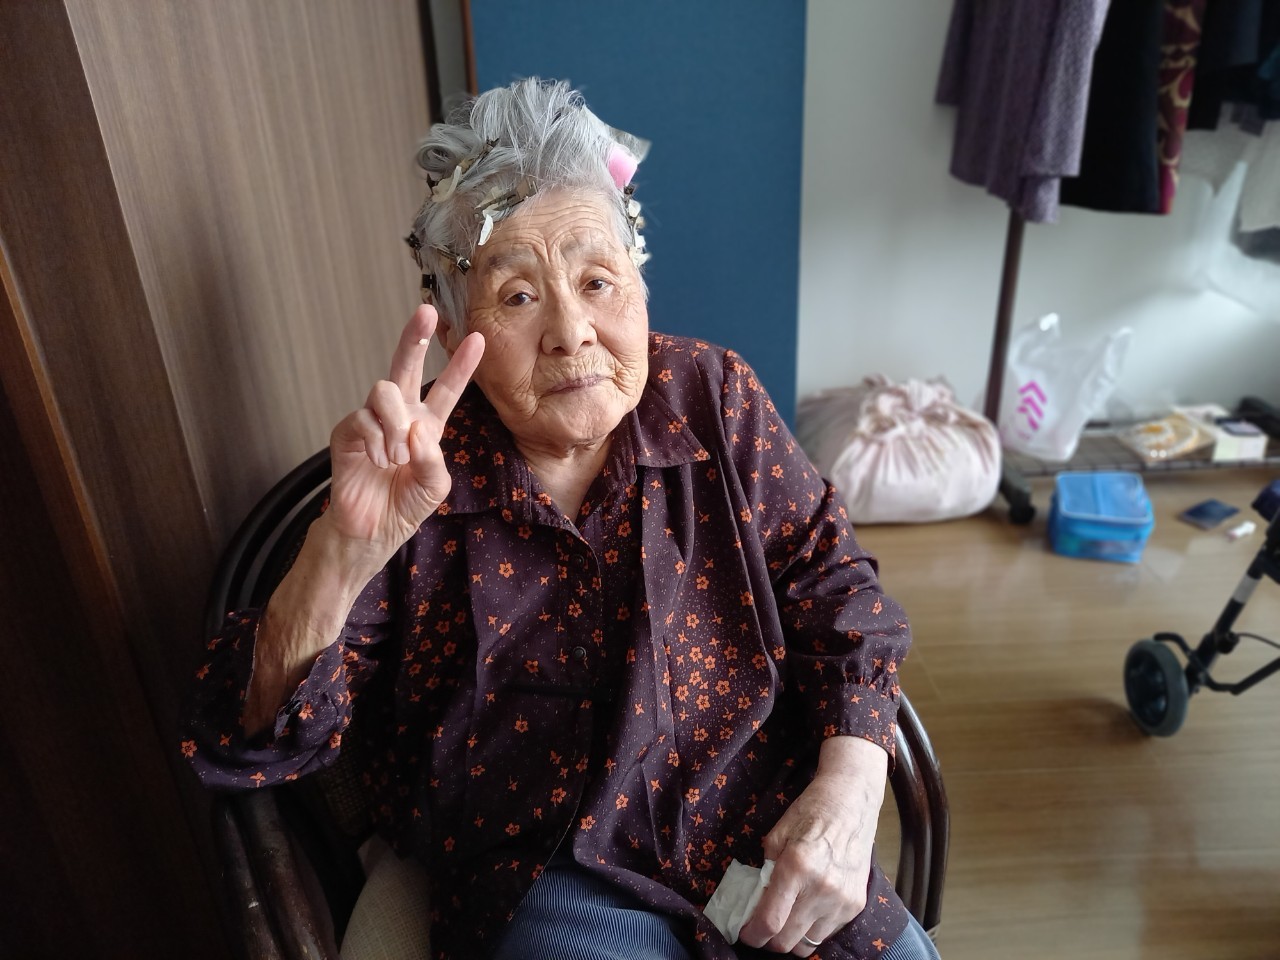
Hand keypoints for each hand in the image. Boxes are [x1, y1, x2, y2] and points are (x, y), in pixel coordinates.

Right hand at [324, 305, 483, 570]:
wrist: (371, 531)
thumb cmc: (404, 506)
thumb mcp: (434, 485)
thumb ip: (432, 458)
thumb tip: (416, 428)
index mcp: (427, 425)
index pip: (446, 389)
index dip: (461, 365)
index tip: (478, 339)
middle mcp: (399, 416)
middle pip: (406, 366)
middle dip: (415, 337)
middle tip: (426, 312)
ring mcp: (372, 421)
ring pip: (384, 391)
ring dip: (395, 424)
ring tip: (396, 458)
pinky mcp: (347, 432)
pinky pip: (363, 419)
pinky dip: (376, 441)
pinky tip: (379, 461)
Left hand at [738, 737, 887, 955]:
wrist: (852, 801)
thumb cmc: (811, 812)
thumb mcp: (777, 834)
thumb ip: (765, 870)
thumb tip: (754, 902)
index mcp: (797, 867)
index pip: (770, 921)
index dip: (752, 935)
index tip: (744, 933)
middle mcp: (822, 889)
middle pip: (787, 941)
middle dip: (768, 940)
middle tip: (760, 928)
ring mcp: (842, 900)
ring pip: (808, 945)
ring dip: (791, 938)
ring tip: (784, 921)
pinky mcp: (856, 905)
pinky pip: (827, 933)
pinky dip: (812, 930)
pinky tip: (806, 911)